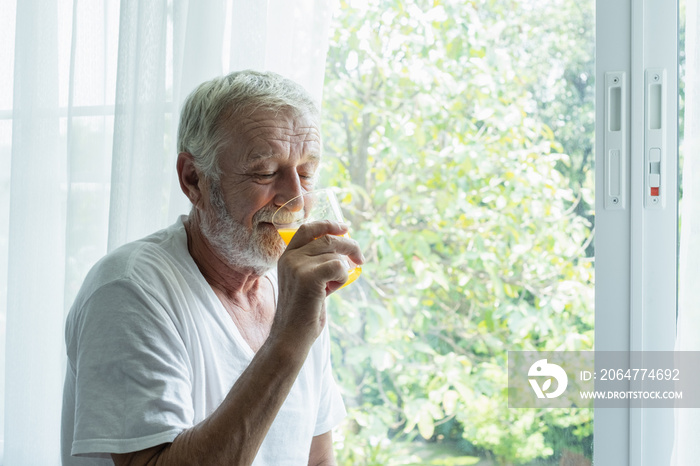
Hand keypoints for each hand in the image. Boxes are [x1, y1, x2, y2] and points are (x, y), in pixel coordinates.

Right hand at [272, 220, 363, 346]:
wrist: (291, 335)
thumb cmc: (303, 311)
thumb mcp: (305, 281)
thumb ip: (315, 264)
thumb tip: (342, 250)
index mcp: (286, 256)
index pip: (308, 228)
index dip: (328, 225)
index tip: (344, 228)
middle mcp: (290, 258)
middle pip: (327, 239)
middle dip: (349, 245)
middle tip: (360, 257)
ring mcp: (298, 266)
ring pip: (335, 254)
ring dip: (342, 270)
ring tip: (332, 286)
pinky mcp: (309, 277)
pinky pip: (338, 266)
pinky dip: (342, 277)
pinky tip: (333, 289)